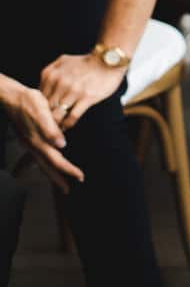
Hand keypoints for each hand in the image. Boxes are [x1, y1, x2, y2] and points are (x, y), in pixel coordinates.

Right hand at [0, 77, 84, 191]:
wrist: (12, 96)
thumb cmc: (28, 101)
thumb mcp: (42, 112)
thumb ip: (50, 129)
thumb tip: (62, 145)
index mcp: (37, 141)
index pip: (56, 160)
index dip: (68, 170)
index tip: (80, 177)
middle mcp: (32, 145)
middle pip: (47, 166)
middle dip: (58, 179)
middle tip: (68, 190)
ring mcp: (29, 142)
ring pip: (42, 162)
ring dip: (52, 172)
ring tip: (60, 181)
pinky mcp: (29, 137)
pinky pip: (38, 155)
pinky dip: (45, 162)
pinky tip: (47, 163)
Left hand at [39, 52, 125, 130]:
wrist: (109, 60)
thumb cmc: (86, 62)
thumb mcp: (63, 61)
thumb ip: (50, 72)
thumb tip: (42, 88)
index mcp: (51, 75)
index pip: (39, 98)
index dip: (40, 108)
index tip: (43, 115)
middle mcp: (60, 83)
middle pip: (46, 108)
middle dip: (46, 118)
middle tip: (47, 126)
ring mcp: (74, 91)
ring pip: (57, 114)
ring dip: (56, 124)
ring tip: (56, 129)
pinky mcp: (87, 97)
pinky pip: (72, 117)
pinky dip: (68, 124)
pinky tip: (68, 125)